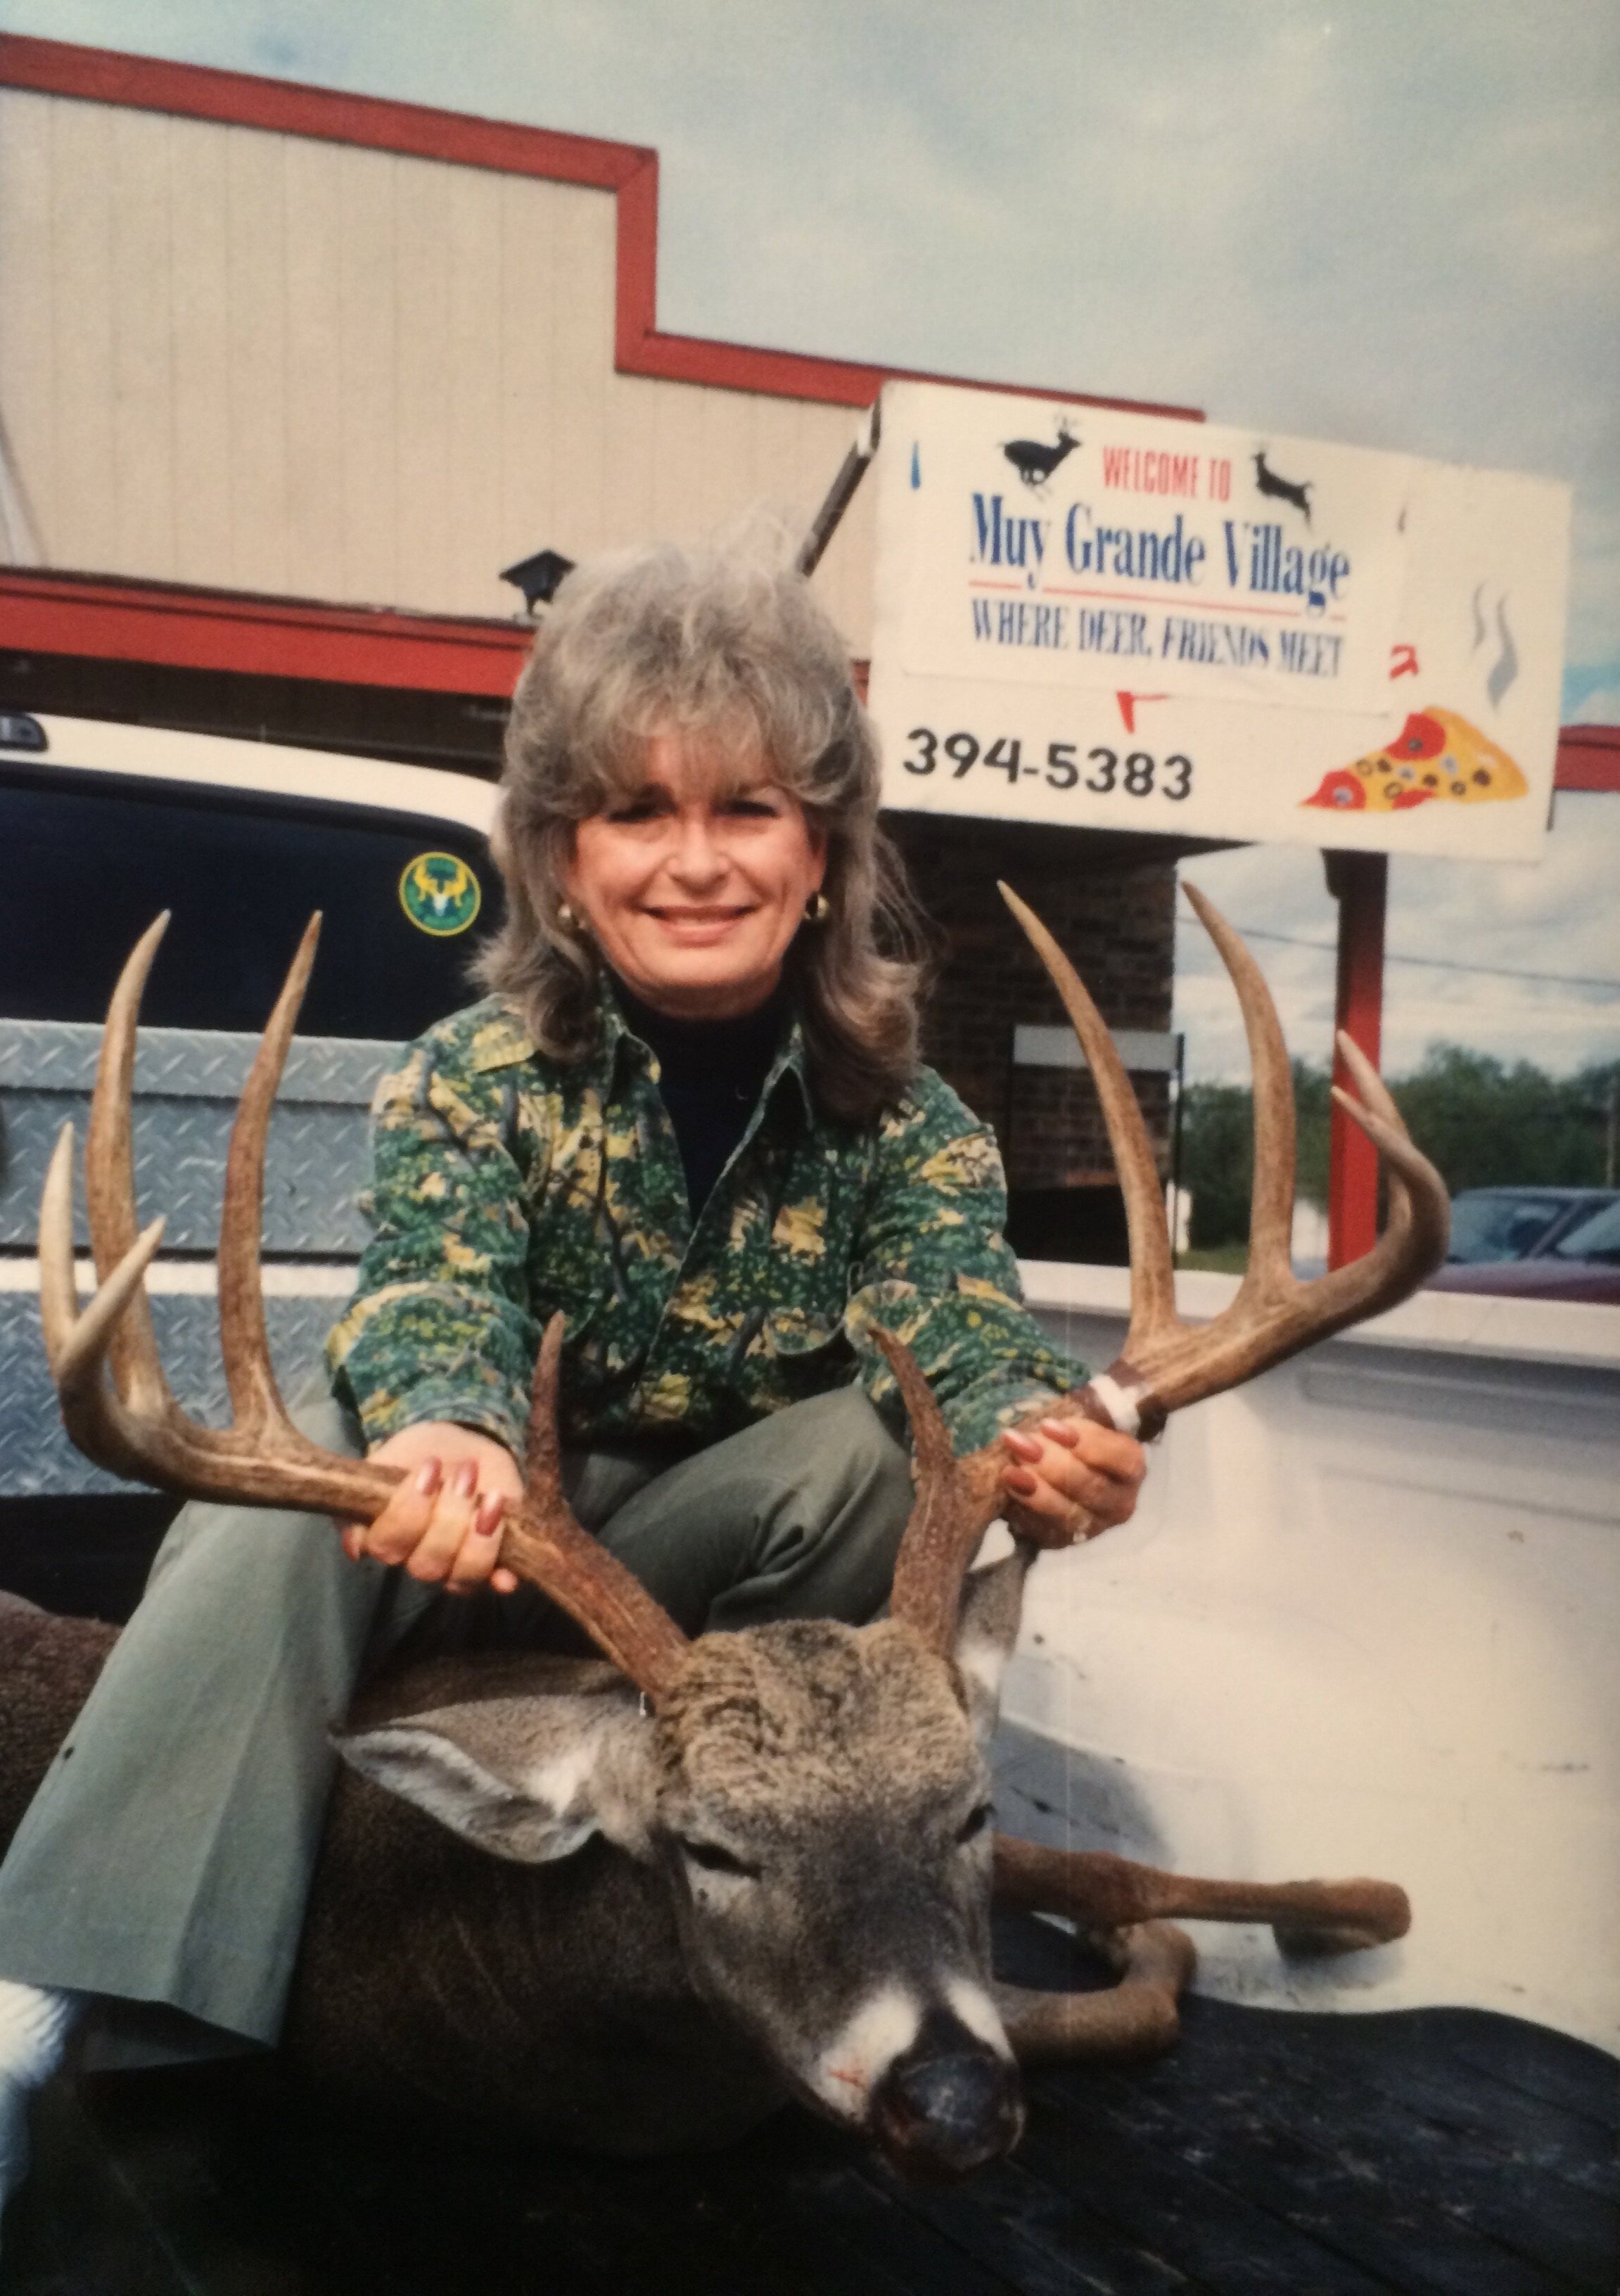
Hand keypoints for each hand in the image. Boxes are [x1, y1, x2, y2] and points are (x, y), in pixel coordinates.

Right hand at [336, 1422, 524, 1592]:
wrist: (464, 1442)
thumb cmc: (418, 1453)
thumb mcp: (388, 1460)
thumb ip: (366, 1492)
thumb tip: (355, 1548)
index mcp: (388, 1537)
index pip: (386, 1546)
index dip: (407, 1512)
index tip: (428, 1468)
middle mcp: (419, 1558)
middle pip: (426, 1564)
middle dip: (448, 1519)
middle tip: (464, 1476)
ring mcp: (456, 1564)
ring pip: (461, 1575)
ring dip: (478, 1540)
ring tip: (491, 1499)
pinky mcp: (492, 1561)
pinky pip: (494, 1583)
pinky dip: (500, 1578)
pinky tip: (507, 1573)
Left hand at [998, 1415, 1145, 1547]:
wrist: (1064, 1467)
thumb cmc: (1070, 1438)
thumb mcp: (1079, 1422)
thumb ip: (1073, 1419)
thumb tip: (1047, 1421)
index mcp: (1131, 1467)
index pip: (1119, 1458)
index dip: (1086, 1442)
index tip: (1049, 1426)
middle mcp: (1120, 1502)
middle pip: (1091, 1487)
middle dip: (1052, 1463)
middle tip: (1019, 1443)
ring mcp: (1094, 1525)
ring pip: (1068, 1513)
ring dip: (1036, 1490)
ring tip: (1010, 1469)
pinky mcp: (1065, 1540)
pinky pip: (1045, 1530)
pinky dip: (1025, 1510)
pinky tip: (1009, 1491)